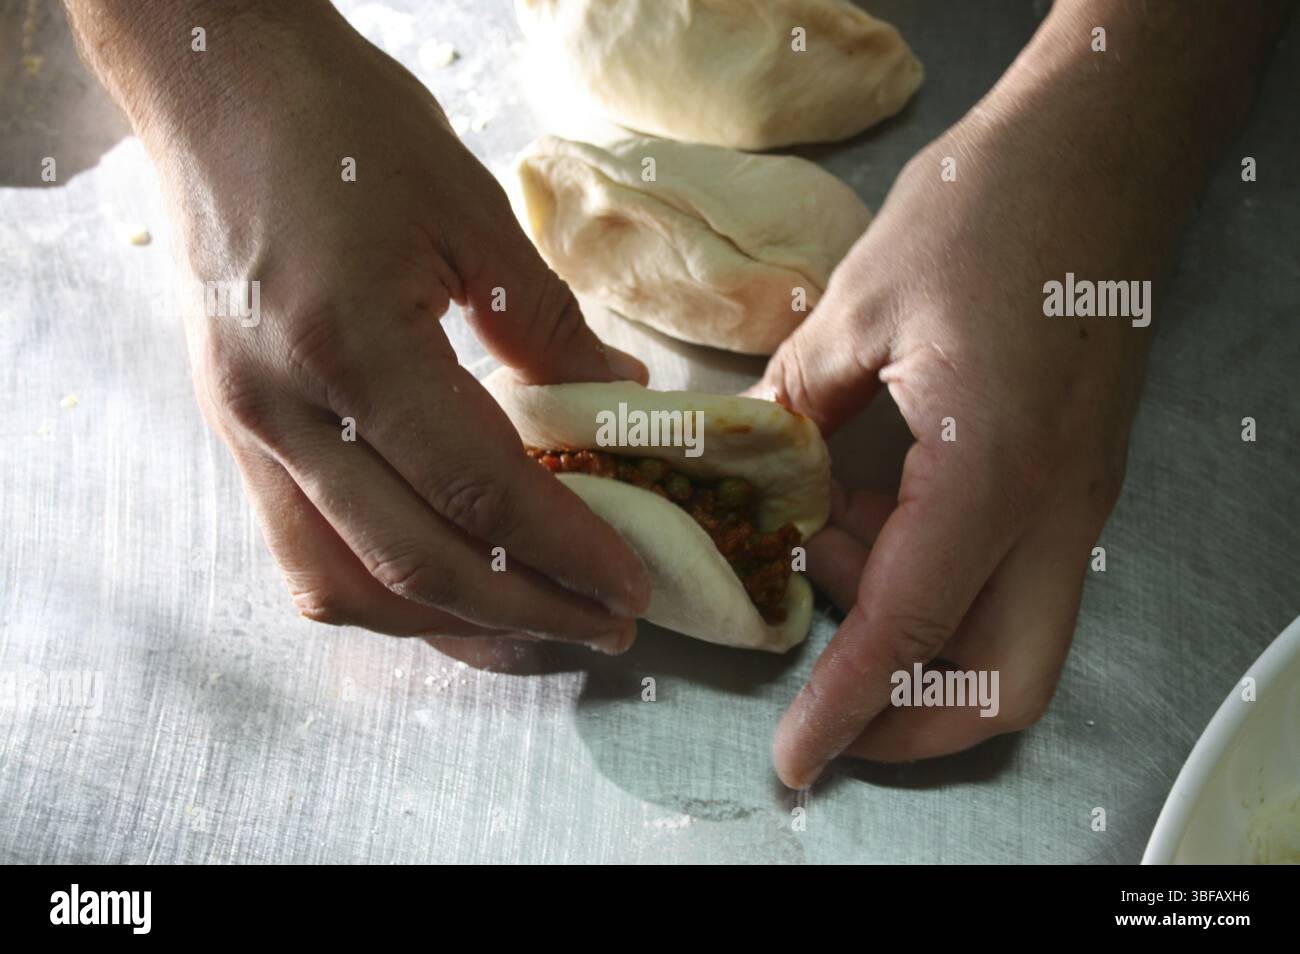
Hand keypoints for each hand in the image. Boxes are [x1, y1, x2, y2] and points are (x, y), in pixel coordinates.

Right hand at [92, 3, 650, 647]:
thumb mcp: (471, 214)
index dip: (566, 551)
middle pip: (411, 564)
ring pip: (344, 585)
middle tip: (604, 627)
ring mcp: (246, 431)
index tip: (632, 589)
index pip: (478, 492)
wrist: (218, 88)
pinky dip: (383, 588)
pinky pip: (303, 550)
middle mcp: (282, 411)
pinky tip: (446, 584)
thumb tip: (617, 397)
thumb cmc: (346, 128)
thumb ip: (548, 327)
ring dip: (447, 625)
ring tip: (533, 624)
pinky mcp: (237, 433)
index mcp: (349, 346)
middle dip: (523, 614)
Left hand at [750, 0, 1287, 785]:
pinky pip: (1010, 579)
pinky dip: (935, 582)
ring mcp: (1075, 502)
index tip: (792, 761)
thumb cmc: (988, 212)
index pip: (910, 630)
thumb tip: (747, 470)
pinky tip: (869, 507)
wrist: (1102, 155)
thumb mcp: (857, 308)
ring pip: (1011, 638)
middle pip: (1003, 682)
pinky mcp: (1071, 481)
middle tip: (820, 689)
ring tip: (826, 538)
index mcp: (993, 473)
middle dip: (911, 720)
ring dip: (911, 633)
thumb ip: (791, 407)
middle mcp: (1052, 511)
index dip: (844, 707)